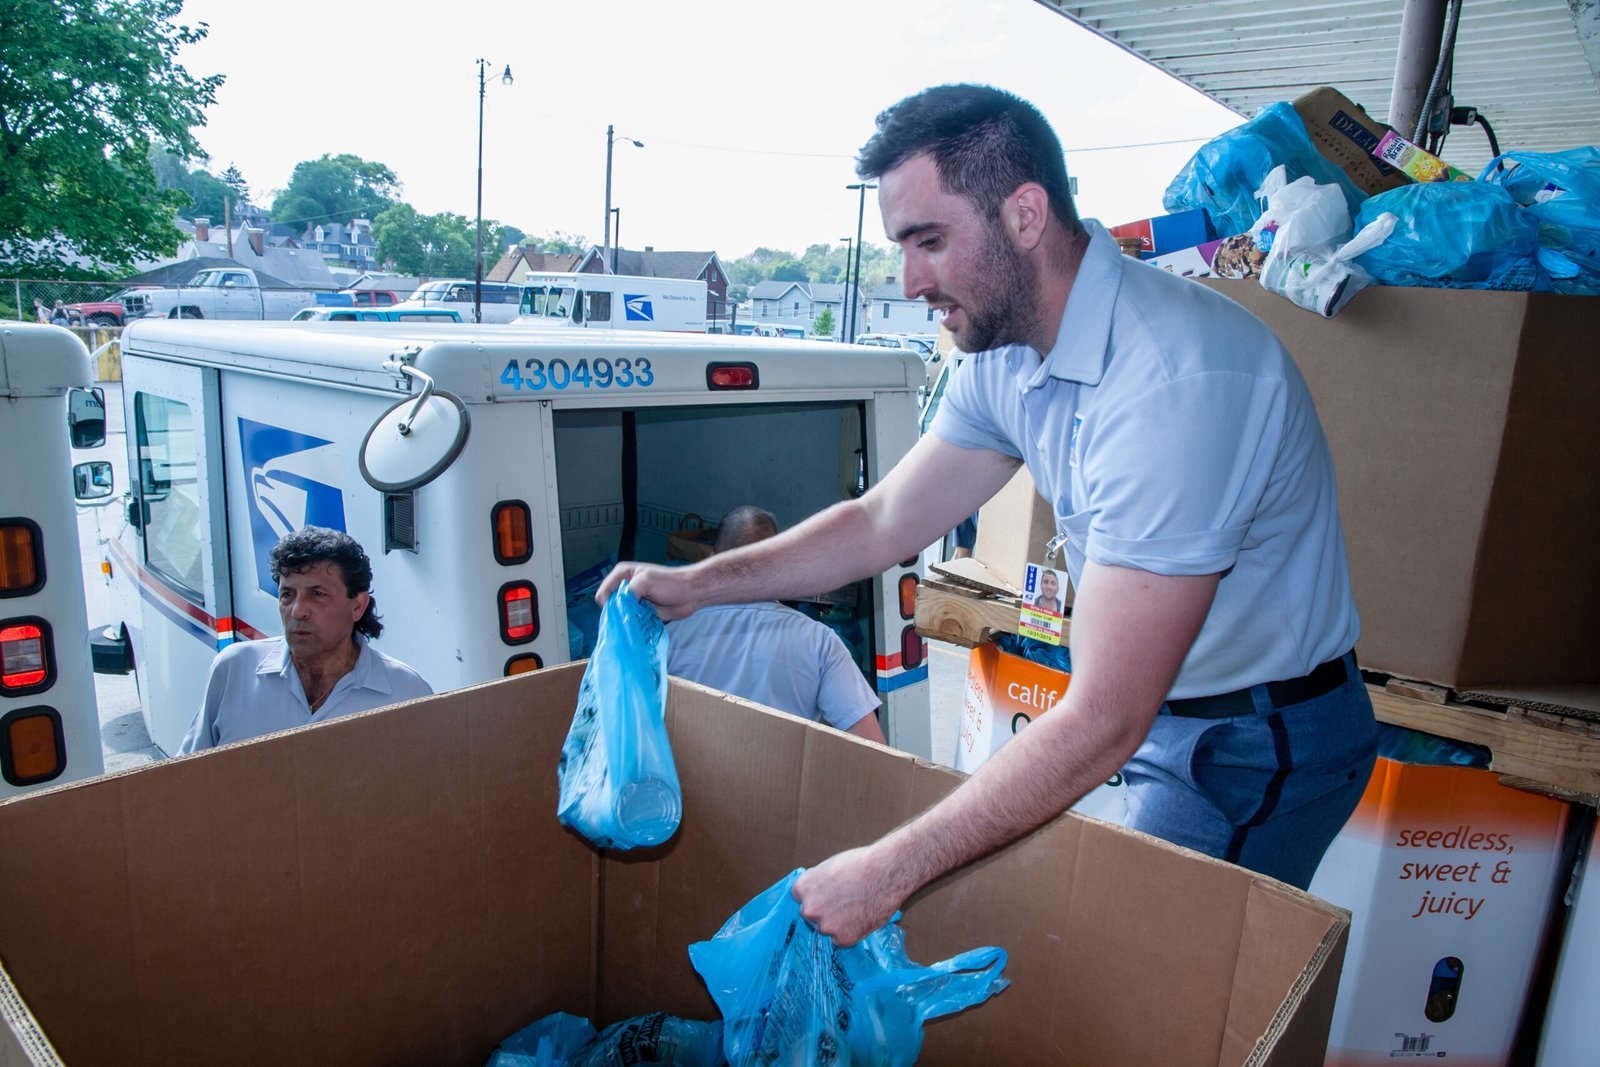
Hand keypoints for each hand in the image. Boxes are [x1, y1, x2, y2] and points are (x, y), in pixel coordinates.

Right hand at [595, 561, 701, 619]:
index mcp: (622, 574)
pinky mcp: (640, 611)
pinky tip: (641, 625)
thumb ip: (629, 593)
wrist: (690, 593)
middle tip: (629, 618)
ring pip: (620, 614)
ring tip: (637, 621)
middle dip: (617, 613)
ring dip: (626, 620)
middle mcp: (625, 587)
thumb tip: (620, 609)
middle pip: (610, 605)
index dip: (609, 604)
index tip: (621, 611)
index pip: (603, 592)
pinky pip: (630, 621)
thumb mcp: (646, 582)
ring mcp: (633, 600)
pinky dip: (633, 624)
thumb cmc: (670, 583)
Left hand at [793, 844, 907, 946]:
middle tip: (843, 903)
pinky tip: (861, 917)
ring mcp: (825, 926)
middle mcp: (809, 909)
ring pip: (826, 929)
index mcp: (802, 888)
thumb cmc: (860, 864)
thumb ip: (818, 884)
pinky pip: (841, 940)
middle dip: (824, 911)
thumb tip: (815, 894)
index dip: (816, 896)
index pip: (800, 898)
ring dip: (837, 924)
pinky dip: (850, 933)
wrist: (886, 873)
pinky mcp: (843, 939)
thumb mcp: (829, 867)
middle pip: (811, 915)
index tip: (826, 895)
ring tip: (856, 908)